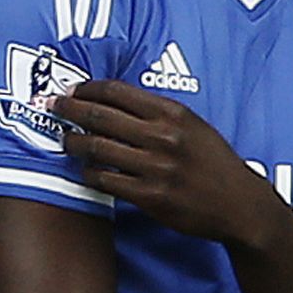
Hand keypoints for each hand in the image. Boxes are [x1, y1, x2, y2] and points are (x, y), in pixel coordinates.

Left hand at [53, 79, 280, 246]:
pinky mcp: (150, 196)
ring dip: (74, 143)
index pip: (116, 92)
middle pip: (99, 116)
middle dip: (69, 110)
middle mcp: (162, 136)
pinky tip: (86, 171)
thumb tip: (115, 103)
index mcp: (172, 113)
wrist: (238, 204)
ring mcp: (155, 167)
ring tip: (66, 141)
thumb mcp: (193, 125)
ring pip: (97, 148)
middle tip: (53, 108)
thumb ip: (158, 113)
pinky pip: (105, 180)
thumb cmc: (214, 163)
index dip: (87, 89)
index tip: (72, 91)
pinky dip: (89, 174)